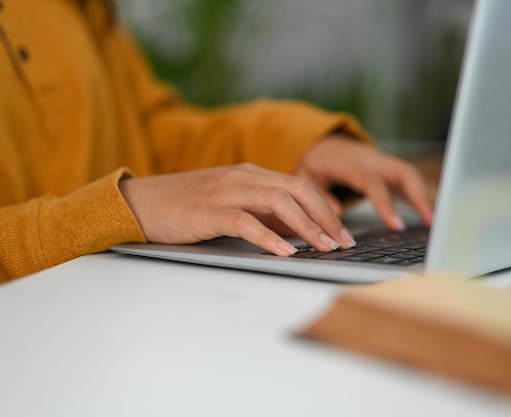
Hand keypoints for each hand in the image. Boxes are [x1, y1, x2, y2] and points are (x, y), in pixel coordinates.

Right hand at [119, 163, 356, 255]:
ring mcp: (225, 191)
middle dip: (326, 216)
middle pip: (297, 189)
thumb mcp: (232, 204)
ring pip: (277, 202)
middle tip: (343, 241)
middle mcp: (243, 177)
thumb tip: (297, 231)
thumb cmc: (187, 206)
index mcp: (251, 174)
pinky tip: (285, 251)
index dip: (326, 209)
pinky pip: (245, 221)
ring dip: (306, 226)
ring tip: (324, 247)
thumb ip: (262, 213)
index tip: (343, 232)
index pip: (300, 186)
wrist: (140, 202)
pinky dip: (268, 237)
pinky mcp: (207, 211)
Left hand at [296, 135, 433, 229]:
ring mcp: (384, 162)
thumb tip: (336, 215)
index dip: (386, 204)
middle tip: (430, 222)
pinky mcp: (390, 169)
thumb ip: (319, 195)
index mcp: (352, 163)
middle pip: (403, 173)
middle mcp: (373, 160)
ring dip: (427, 196)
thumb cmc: (316, 162)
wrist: (324, 141)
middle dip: (420, 196)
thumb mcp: (307, 176)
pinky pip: (411, 179)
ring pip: (412, 175)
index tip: (396, 225)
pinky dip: (423, 194)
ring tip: (436, 222)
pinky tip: (432, 214)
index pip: (373, 183)